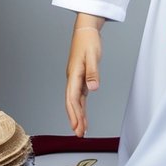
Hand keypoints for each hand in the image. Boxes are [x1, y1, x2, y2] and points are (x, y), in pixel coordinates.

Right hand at [65, 15, 103, 137]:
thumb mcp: (93, 56)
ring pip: (75, 101)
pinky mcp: (80, 78)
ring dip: (78, 115)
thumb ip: (93, 73)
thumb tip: (93, 89)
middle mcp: (72, 78)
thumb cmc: (89, 42)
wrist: (85, 30)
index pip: (72, 98)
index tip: (77, 126)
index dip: (75, 114)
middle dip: (75, 119)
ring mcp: (76, 79)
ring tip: (81, 130)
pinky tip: (84, 115)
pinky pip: (79, 96)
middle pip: (72, 103)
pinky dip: (81, 106)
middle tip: (79, 134)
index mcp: (74, 74)